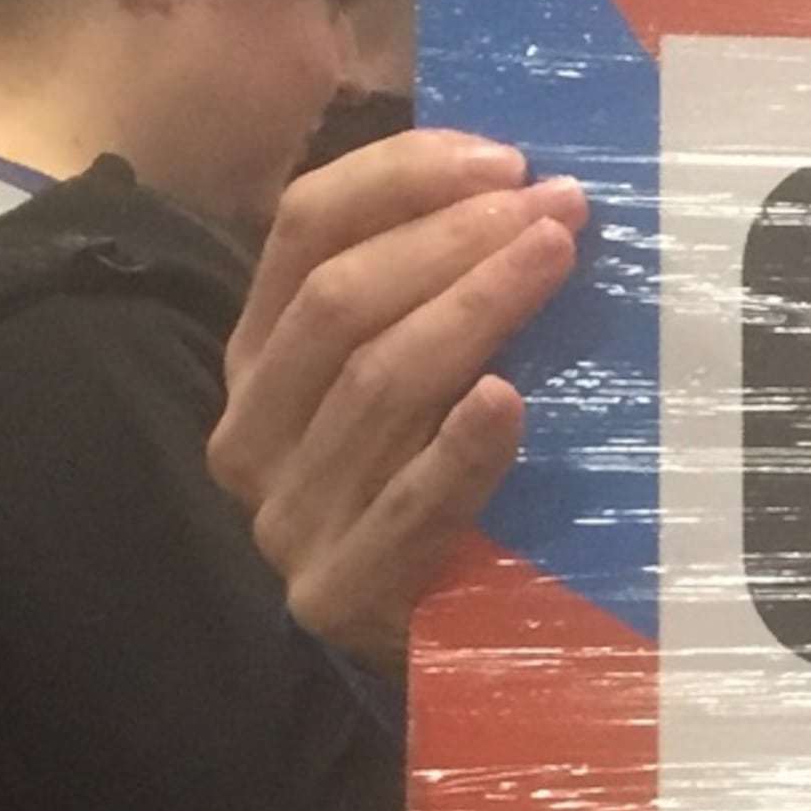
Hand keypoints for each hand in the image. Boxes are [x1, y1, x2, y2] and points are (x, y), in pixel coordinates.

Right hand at [213, 125, 586, 671]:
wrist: (423, 650)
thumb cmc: (434, 494)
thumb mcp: (416, 384)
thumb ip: (430, 295)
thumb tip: (529, 187)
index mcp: (260, 355)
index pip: (304, 228)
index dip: (402, 179)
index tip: (509, 160)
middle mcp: (252, 428)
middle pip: (340, 299)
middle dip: (455, 239)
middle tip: (558, 209)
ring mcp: (287, 515)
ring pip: (374, 385)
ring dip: (474, 309)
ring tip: (556, 261)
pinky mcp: (339, 591)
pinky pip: (404, 504)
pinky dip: (459, 448)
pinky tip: (508, 400)